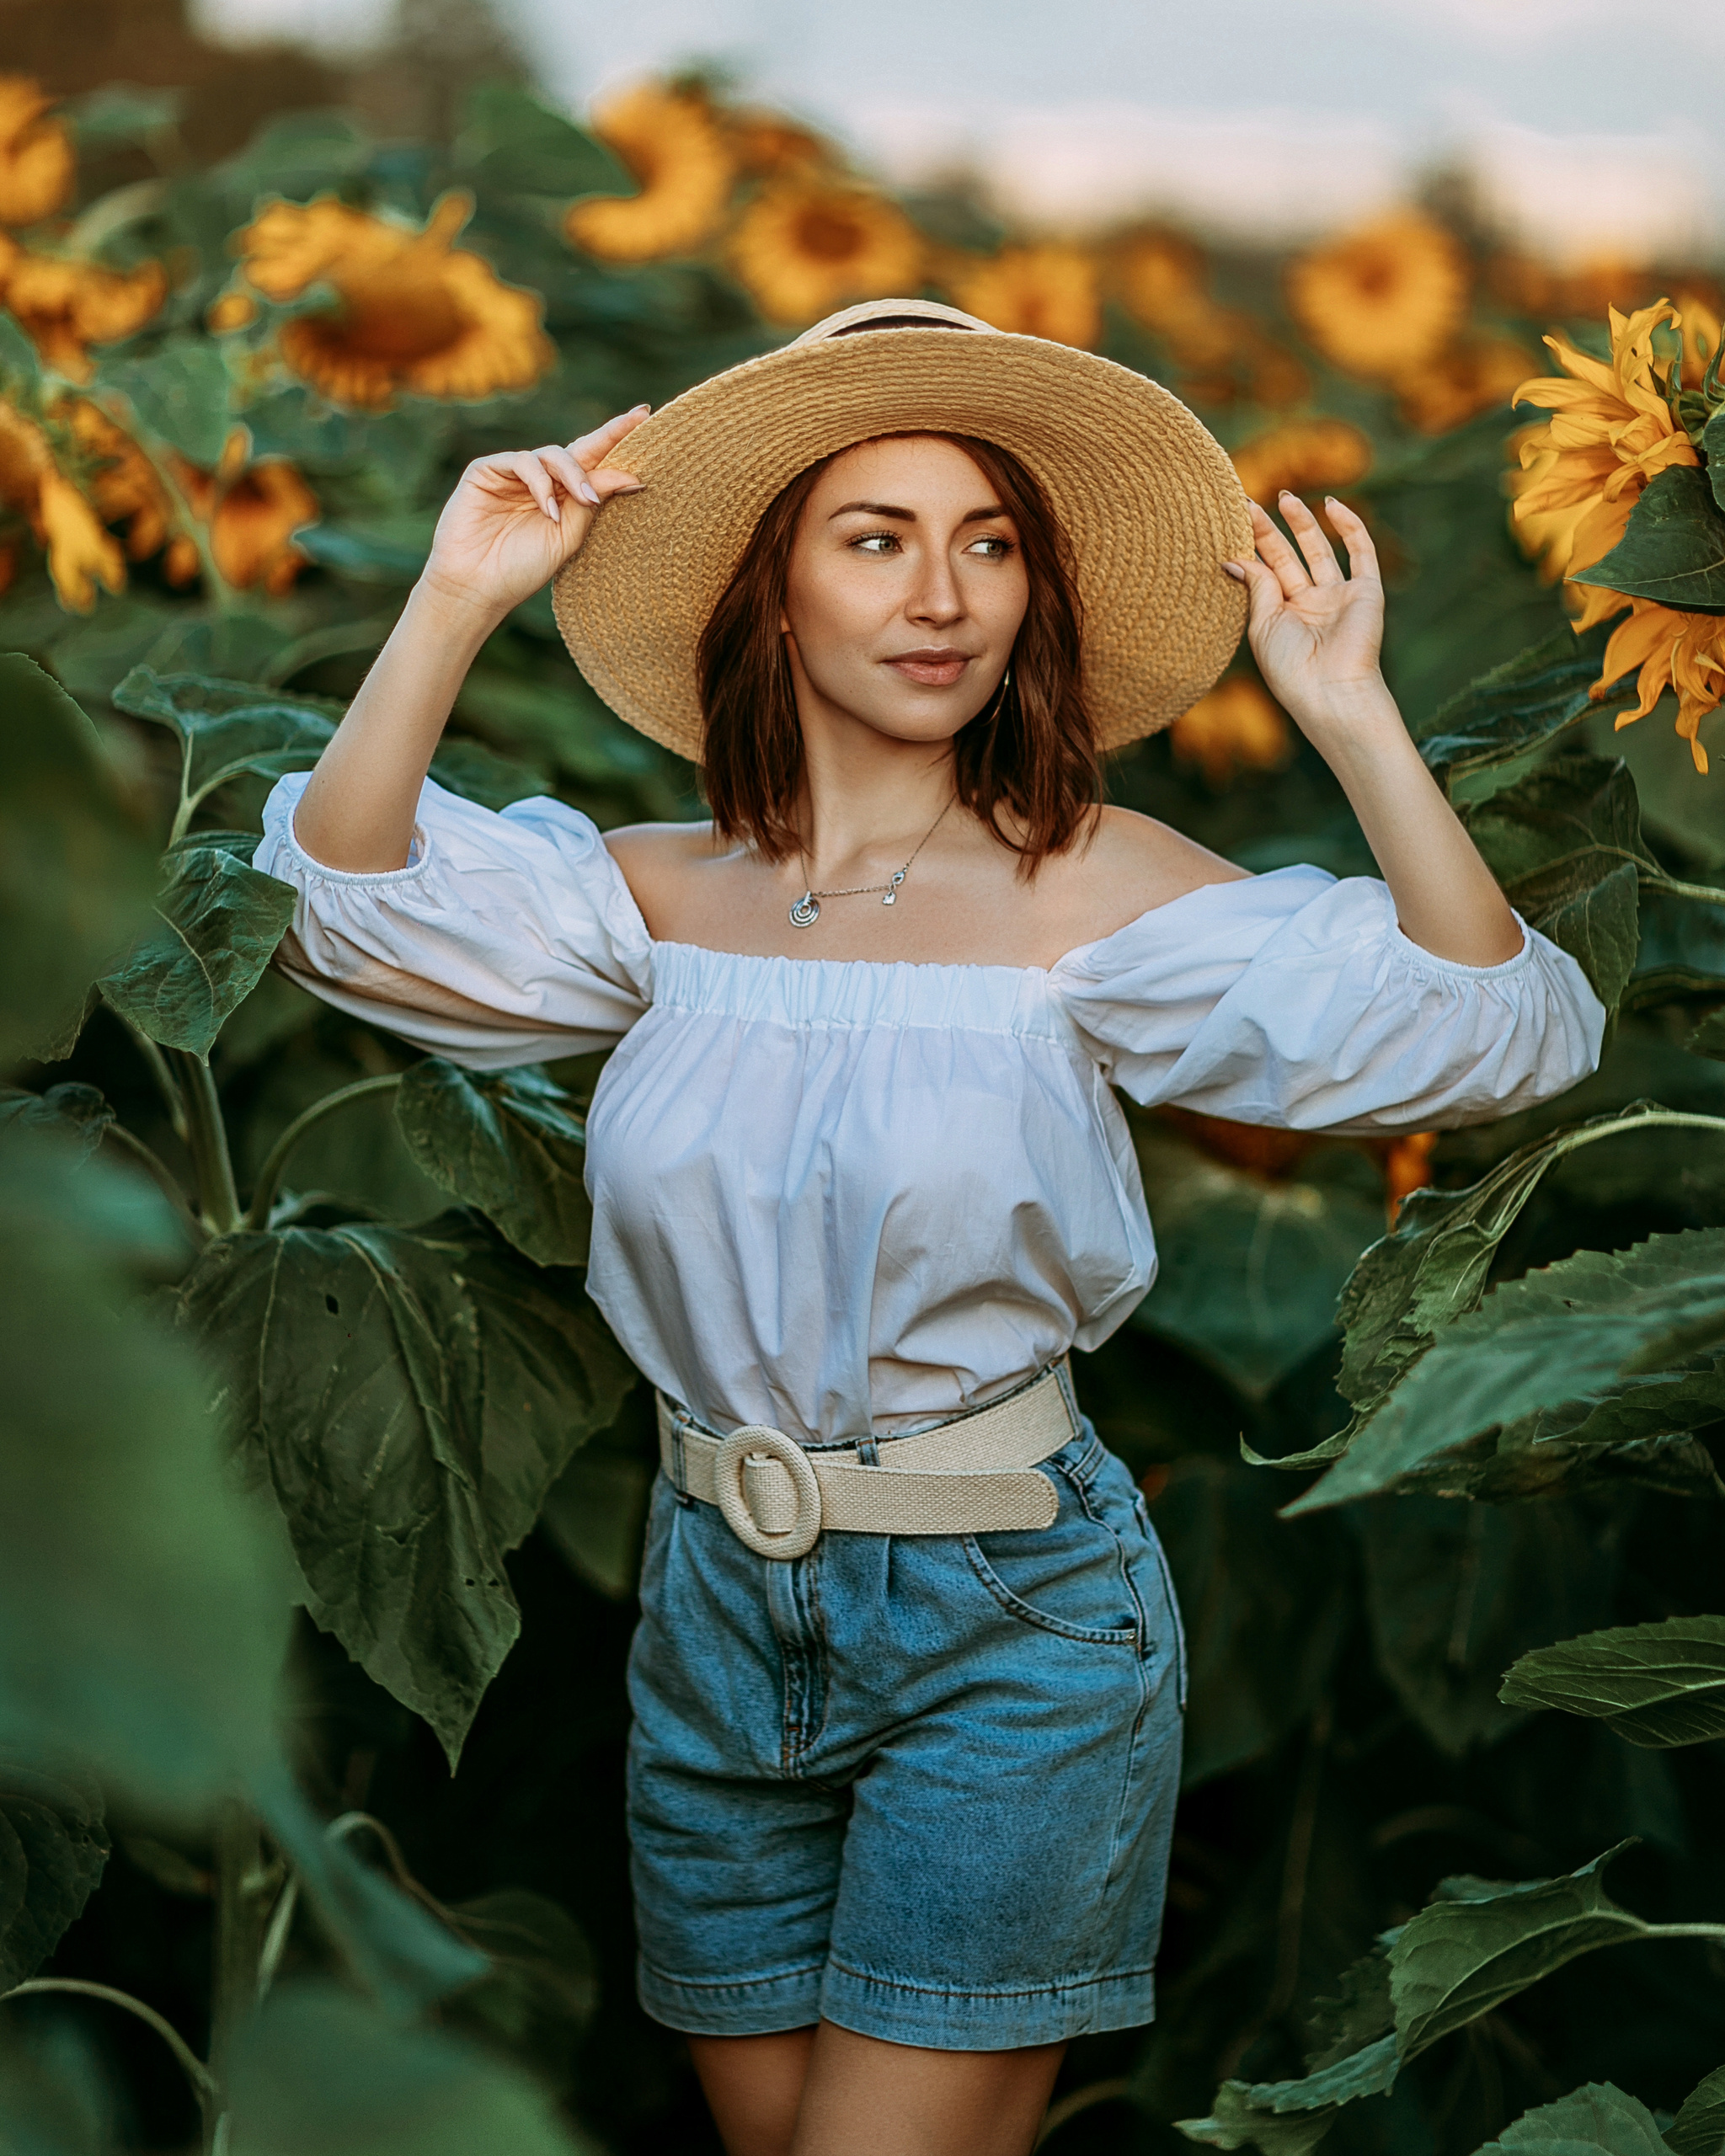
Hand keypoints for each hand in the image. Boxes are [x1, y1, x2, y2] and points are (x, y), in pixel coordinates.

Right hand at [420, 406, 649, 624]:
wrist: (478, 586)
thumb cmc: (522, 568)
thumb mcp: (568, 536)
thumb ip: (592, 503)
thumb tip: (630, 475)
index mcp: (561, 496)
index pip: (593, 460)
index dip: (616, 436)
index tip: (646, 414)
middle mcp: (540, 481)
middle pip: (577, 450)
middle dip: (606, 439)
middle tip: (634, 429)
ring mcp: (513, 473)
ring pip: (552, 454)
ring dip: (572, 474)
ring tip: (584, 501)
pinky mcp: (486, 470)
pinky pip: (522, 462)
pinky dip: (540, 483)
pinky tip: (547, 510)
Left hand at [1228, 494, 1386, 732]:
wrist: (1331, 691)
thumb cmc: (1290, 668)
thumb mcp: (1263, 626)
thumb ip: (1256, 586)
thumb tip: (1234, 557)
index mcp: (1281, 615)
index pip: (1264, 572)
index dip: (1250, 546)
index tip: (1230, 519)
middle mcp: (1309, 604)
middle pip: (1287, 557)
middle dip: (1269, 531)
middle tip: (1247, 503)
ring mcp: (1338, 597)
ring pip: (1319, 550)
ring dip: (1303, 523)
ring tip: (1284, 498)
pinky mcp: (1366, 592)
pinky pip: (1362, 552)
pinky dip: (1351, 527)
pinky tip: (1331, 505)